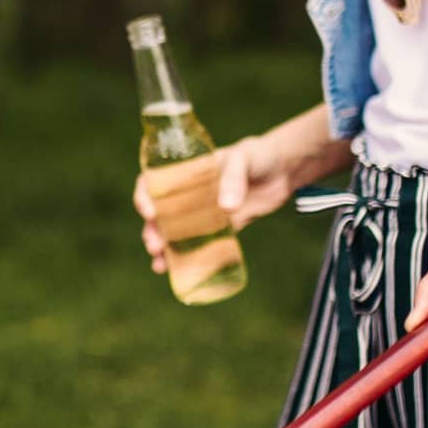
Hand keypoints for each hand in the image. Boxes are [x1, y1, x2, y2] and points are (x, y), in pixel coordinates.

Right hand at [133, 132, 302, 273]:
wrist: (283, 170)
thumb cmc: (258, 156)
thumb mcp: (243, 159)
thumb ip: (233, 179)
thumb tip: (226, 208)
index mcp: (186, 172)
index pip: (153, 182)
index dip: (144, 196)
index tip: (149, 212)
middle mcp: (189, 194)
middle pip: (160, 214)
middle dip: (152, 231)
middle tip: (155, 246)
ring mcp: (203, 213)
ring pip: (174, 233)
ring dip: (164, 248)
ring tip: (159, 265)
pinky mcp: (221, 228)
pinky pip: (200, 245)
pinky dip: (189, 258)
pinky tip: (180, 272)